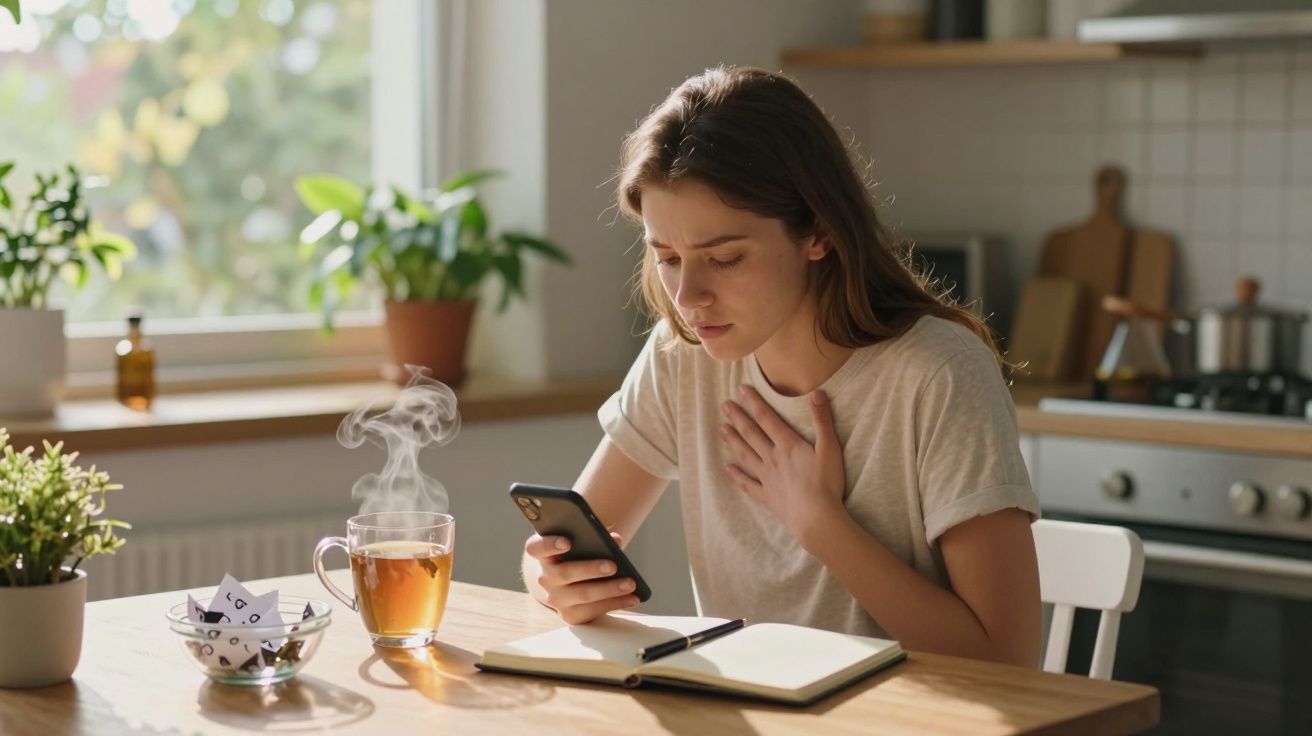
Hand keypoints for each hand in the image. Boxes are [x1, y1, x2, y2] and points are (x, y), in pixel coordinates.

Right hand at [523, 532, 639, 624]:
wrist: (565, 583)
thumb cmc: (576, 555)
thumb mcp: (581, 542)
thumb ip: (596, 537)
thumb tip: (615, 540)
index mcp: (543, 553)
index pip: (537, 547)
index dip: (550, 544)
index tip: (567, 542)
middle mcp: (545, 577)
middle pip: (565, 573)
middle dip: (591, 569)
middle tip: (613, 566)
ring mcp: (556, 599)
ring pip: (583, 594)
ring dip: (609, 589)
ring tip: (630, 583)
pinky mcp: (570, 615)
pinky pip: (593, 610)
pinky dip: (615, 603)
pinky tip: (632, 598)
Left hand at [721, 385, 847, 545]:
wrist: (816, 518)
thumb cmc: (826, 484)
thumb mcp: (830, 448)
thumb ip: (822, 421)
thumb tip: (817, 393)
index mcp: (788, 445)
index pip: (767, 418)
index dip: (754, 402)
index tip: (741, 389)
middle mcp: (773, 458)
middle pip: (752, 434)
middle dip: (738, 418)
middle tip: (725, 405)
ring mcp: (767, 478)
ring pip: (746, 455)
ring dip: (734, 441)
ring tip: (722, 429)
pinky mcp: (767, 496)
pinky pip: (748, 484)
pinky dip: (737, 476)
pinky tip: (728, 469)